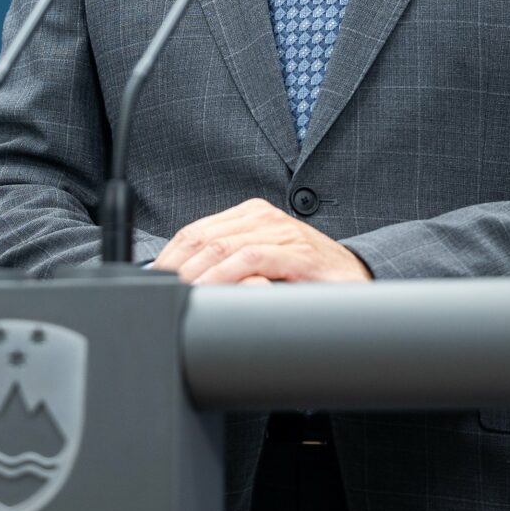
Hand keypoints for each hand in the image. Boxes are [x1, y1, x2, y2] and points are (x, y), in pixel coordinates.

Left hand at [153, 198, 372, 284]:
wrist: (357, 279)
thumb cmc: (305, 276)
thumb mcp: (261, 264)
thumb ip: (229, 264)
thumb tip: (184, 283)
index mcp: (250, 216)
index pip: (195, 231)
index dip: (169, 257)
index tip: (152, 282)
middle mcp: (264, 218)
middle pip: (202, 238)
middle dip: (176, 268)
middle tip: (160, 293)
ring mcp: (282, 232)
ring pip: (222, 246)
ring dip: (195, 273)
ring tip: (180, 294)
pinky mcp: (299, 253)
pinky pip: (253, 259)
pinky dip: (226, 275)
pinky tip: (212, 291)